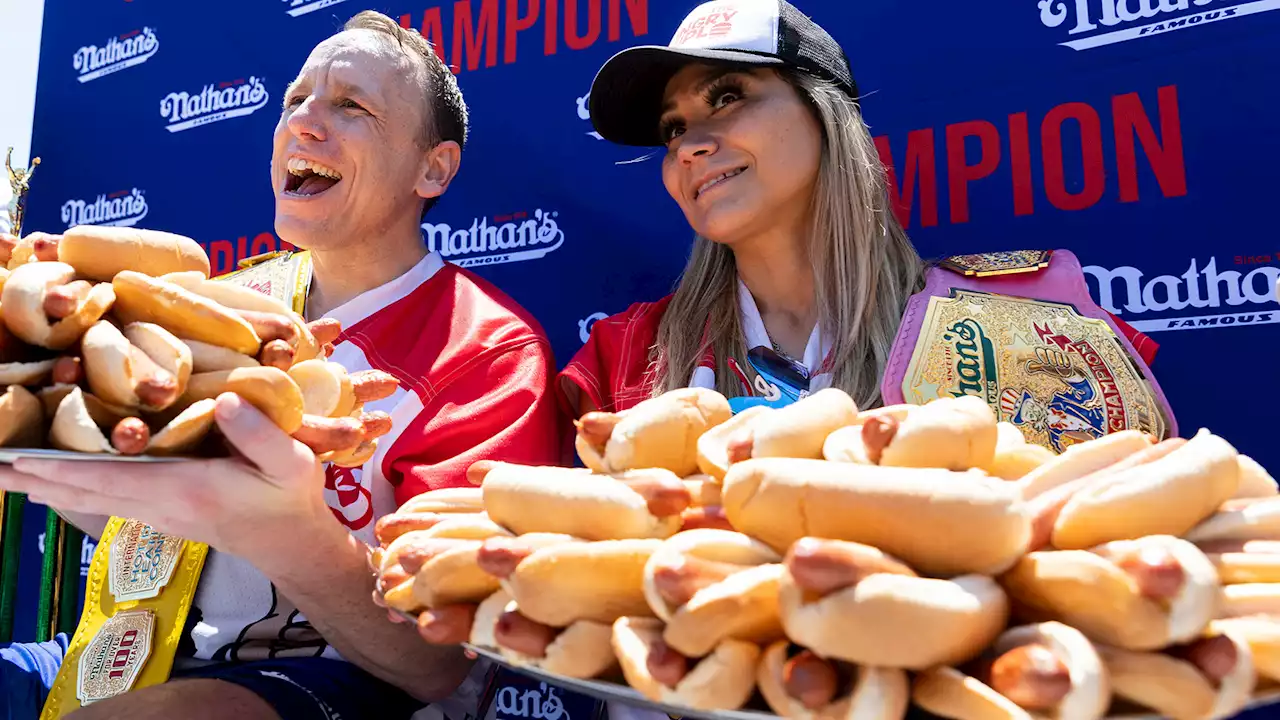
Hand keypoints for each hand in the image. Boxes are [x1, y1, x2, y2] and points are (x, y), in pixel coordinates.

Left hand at [0, 393, 334, 566]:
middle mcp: (161, 504)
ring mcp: (159, 513)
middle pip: (85, 492)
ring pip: (89, 500)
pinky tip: (56, 484)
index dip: (64, 467)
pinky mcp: (163, 514)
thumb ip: (259, 435)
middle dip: (37, 479)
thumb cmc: (291, 498)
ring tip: (6, 476)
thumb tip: (225, 400)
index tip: (20, 459)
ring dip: (46, 487)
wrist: (293, 543)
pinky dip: (73, 490)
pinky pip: (104, 502)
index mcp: (185, 487)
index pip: (111, 477)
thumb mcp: (291, 462)